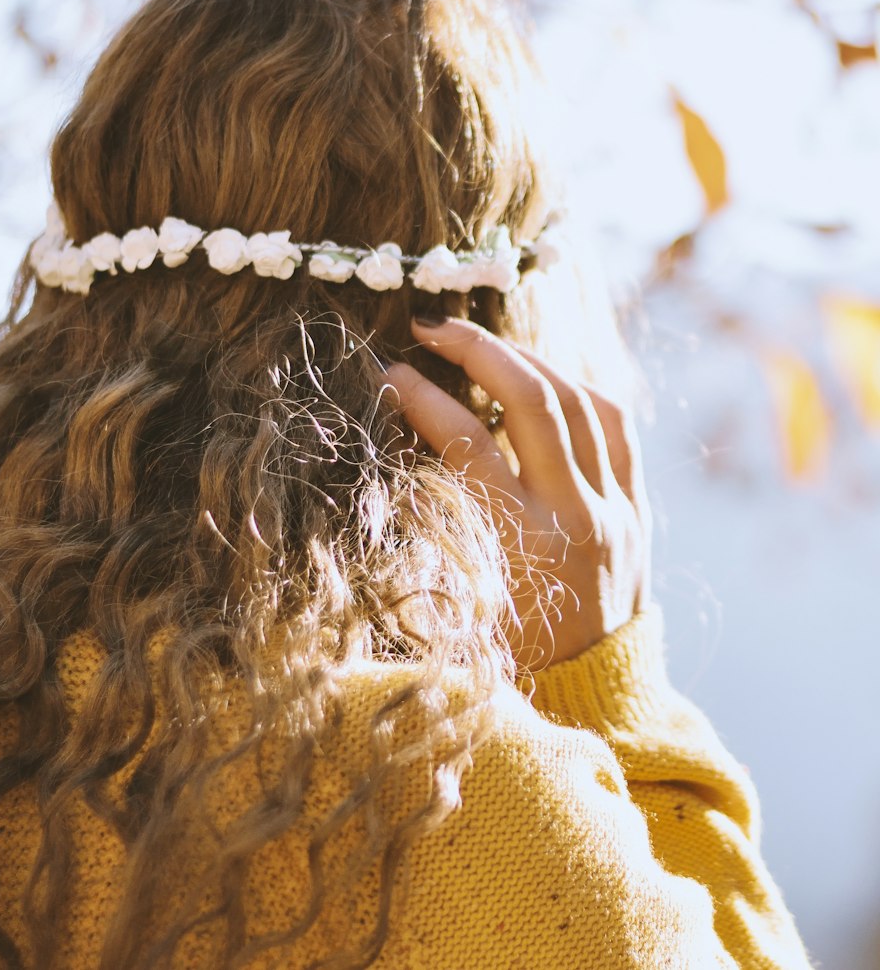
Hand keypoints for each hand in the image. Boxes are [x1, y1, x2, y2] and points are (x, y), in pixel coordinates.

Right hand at [382, 316, 652, 670]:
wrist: (594, 699)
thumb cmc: (508, 657)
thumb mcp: (455, 604)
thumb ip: (428, 533)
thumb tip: (395, 459)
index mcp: (523, 547)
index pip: (465, 444)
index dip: (422, 398)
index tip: (389, 373)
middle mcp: (576, 518)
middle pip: (529, 401)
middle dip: (476, 350)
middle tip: (432, 326)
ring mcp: (615, 509)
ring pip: (578, 400)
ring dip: (524, 358)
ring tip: (480, 342)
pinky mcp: (637, 508)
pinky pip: (616, 425)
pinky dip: (577, 388)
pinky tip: (542, 375)